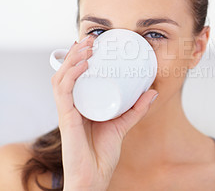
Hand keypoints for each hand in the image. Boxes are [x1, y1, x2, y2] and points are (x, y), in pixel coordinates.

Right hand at [51, 36, 157, 190]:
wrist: (95, 176)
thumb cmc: (103, 153)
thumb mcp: (123, 124)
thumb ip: (136, 109)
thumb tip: (152, 91)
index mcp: (80, 104)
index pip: (74, 76)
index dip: (80, 57)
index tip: (94, 43)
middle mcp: (70, 105)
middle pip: (66, 72)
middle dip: (77, 52)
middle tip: (92, 38)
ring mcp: (67, 111)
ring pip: (62, 77)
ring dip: (74, 58)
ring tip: (88, 46)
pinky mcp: (66, 118)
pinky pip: (64, 92)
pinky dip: (72, 75)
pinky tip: (83, 65)